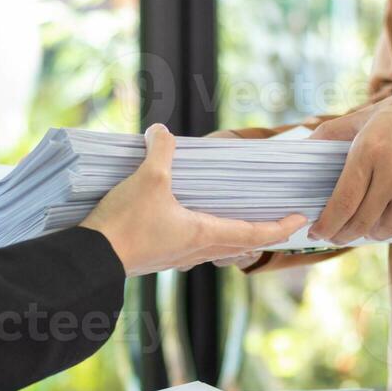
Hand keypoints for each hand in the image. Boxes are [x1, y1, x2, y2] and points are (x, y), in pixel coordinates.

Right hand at [81, 125, 306, 275]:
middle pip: (240, 246)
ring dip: (233, 241)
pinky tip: (192, 228)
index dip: (280, 227)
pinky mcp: (158, 259)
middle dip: (260, 235)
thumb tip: (162, 131)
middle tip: (275, 224)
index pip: (254, 233)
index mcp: (204, 234)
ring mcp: (177, 258)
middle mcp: (196, 251)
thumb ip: (160, 151)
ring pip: (217, 252)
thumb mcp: (148, 178)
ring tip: (239, 226)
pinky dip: (204, 241)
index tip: (299, 220)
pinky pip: (193, 251)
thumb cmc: (126, 222)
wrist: (92, 258)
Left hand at [307, 83, 391, 243]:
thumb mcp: (364, 117)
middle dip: (343, 235)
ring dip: (371, 234)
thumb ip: (331, 133)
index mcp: (370, 150)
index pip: (343, 202)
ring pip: (388, 229)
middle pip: (362, 222)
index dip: (327, 225)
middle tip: (335, 236)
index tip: (317, 232)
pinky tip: (388, 222)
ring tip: (363, 229)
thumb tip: (302, 149)